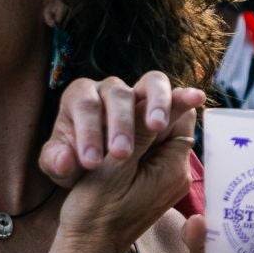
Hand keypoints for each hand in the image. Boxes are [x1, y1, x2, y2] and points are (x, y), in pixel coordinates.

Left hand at [41, 73, 205, 184]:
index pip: (85, 106)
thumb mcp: (62, 168)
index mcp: (80, 97)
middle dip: (120, 124)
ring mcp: (138, 93)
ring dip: (155, 103)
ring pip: (150, 84)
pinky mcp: (161, 103)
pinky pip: (174, 94)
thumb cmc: (78, 163)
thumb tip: (63, 160)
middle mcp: (109, 89)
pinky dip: (183, 95)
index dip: (88, 132)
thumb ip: (57, 163)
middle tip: (120, 154)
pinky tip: (197, 99)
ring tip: (156, 126)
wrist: (101, 167)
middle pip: (118, 94)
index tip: (90, 162)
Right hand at [52, 78, 199, 252]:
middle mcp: (173, 173)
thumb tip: (179, 97)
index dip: (165, 102)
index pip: (181, 118)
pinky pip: (143, 153)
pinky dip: (128, 145)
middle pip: (169, 125)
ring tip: (108, 142)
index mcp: (172, 168)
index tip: (154, 95)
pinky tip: (108, 151)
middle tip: (121, 120)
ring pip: (153, 137)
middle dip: (145, 115)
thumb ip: (145, 129)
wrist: (85, 250)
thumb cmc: (95, 212)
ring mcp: (160, 180)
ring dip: (133, 130)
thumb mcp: (117, 165)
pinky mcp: (146, 185)